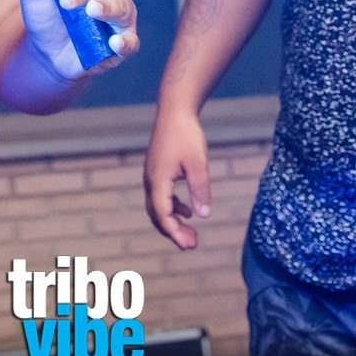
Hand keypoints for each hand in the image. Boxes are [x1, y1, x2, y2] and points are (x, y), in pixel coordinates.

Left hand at [18, 0, 138, 80]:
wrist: (48, 54)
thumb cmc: (47, 19)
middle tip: (66, 1)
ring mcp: (121, 17)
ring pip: (121, 6)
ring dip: (106, 8)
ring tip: (91, 11)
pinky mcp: (124, 42)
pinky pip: (131, 41)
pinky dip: (125, 42)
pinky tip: (114, 42)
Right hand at [144, 108, 210, 249]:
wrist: (174, 111)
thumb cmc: (187, 135)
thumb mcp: (198, 164)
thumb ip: (200, 190)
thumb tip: (204, 216)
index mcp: (158, 180)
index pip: (163, 214)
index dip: (175, 232)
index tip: (189, 245)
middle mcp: (150, 180)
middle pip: (157, 215)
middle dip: (173, 231)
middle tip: (192, 244)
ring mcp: (152, 175)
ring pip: (158, 207)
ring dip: (173, 221)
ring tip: (191, 233)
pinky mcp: (157, 170)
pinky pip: (161, 196)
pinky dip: (172, 207)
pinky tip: (188, 210)